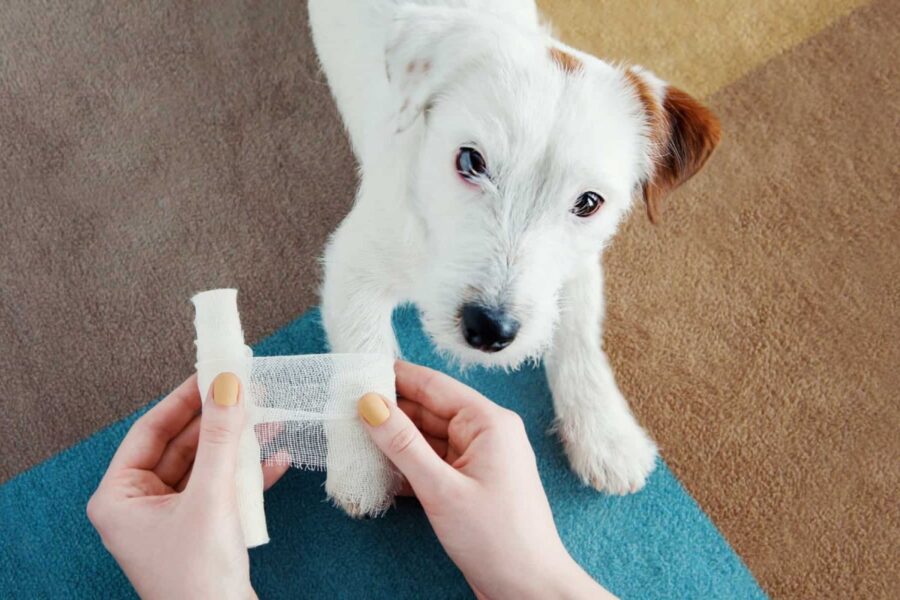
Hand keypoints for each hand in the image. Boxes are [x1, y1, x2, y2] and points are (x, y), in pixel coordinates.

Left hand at [87, 373, 287, 599]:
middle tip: (245, 389)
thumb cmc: (199, 579)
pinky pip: (221, 489)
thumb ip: (220, 437)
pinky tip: (275, 460)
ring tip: (268, 419)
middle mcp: (140, 506)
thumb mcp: (211, 497)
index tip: (212, 372)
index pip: (150, 430)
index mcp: (119, 497)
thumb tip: (227, 385)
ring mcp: (171, 518)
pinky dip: (246, 475)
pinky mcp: (200, 529)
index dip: (184, 399)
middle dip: (218, 421)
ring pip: (206, 465)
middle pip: (182, 445)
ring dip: (237, 445)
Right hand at [359, 361, 613, 599]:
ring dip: (394, 440)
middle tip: (344, 407)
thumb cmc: (498, 539)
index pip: (433, 385)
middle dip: (389, 410)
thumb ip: (403, 444)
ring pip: (427, 438)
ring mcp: (478, 459)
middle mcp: (486, 433)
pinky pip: (433, 462)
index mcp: (488, 422)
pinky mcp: (469, 484)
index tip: (358, 370)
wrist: (529, 589)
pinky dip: (407, 465)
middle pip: (428, 410)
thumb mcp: (441, 489)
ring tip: (352, 435)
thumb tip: (370, 404)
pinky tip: (377, 468)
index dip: (394, 376)